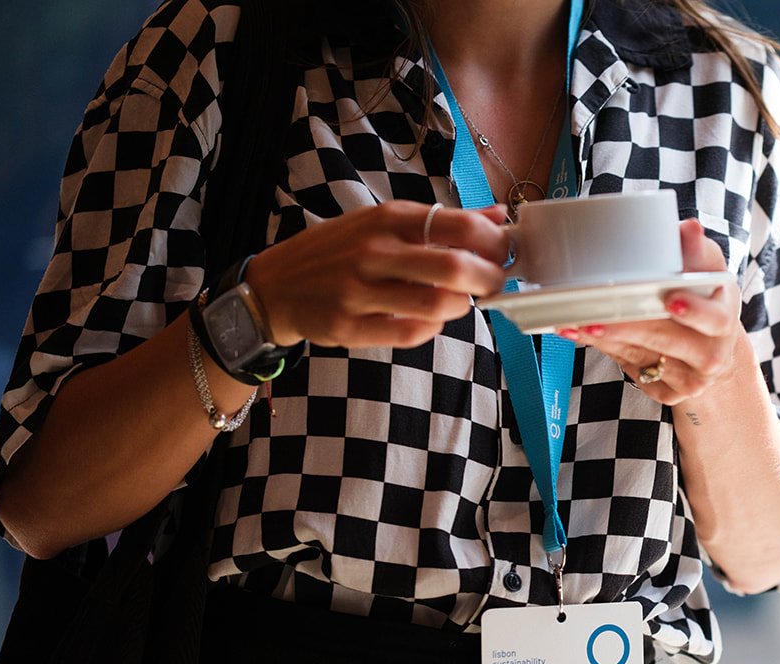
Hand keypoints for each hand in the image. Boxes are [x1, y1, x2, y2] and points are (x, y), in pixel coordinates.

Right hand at [243, 201, 510, 348]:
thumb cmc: (339, 252)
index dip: (494, 243)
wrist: (275, 286)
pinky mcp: (350, 327)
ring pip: (437, 305)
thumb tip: (498, 214)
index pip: (459, 225)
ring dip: (461, 307)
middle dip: (488, 280)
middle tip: (493, 285)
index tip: (503, 253)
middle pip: (454, 268)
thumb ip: (442, 222)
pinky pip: (411, 333)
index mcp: (387, 218)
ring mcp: (359, 291)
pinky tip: (429, 320)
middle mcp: (373, 251)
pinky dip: (432, 329)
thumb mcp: (384, 223)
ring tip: (458, 301)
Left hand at [559, 219, 747, 404]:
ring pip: (643, 357)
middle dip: (633, 327)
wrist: (711, 347)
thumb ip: (697, 251)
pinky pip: (631, 370)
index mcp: (724, 321)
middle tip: (600, 314)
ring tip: (578, 321)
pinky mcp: (667, 393)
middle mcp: (713, 356)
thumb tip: (689, 228)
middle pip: (669, 342)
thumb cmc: (704, 300)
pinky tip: (581, 333)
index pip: (714, 319)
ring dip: (608, 339)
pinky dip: (604, 350)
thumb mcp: (708, 272)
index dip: (694, 311)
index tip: (671, 300)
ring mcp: (690, 380)